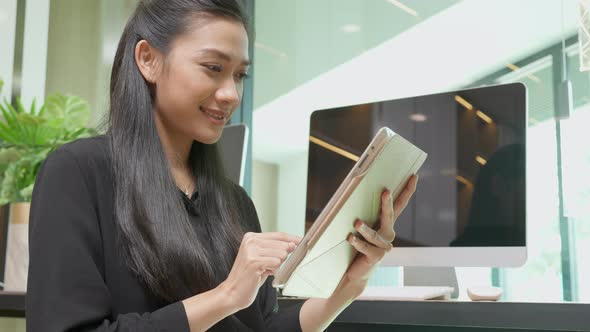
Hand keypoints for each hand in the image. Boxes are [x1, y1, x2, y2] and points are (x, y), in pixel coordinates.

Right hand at [219, 232, 300, 310]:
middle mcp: (250, 240)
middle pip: (282, 244)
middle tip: (270, 266)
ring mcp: (251, 250)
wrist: (232, 293)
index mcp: (251, 237)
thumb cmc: (250, 277)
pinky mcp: (253, 261)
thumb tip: (293, 244)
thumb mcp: (263, 259)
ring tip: (265, 270)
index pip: (279, 235)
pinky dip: (274, 271)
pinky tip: (264, 274)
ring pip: (281, 254)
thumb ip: (276, 250)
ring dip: (277, 265)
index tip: (303, 242)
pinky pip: (276, 263)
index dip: (293, 239)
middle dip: (283, 257)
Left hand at [338, 175, 418, 296]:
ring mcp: (383, 246)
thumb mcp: (362, 228)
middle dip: (387, 203)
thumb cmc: (357, 246)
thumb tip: (357, 197)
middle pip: (390, 216)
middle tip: (385, 191)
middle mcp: (388, 234)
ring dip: (365, 229)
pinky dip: (357, 242)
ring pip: (374, 234)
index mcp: (386, 224)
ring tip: (357, 223)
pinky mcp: (375, 257)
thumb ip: (364, 214)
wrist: (355, 272)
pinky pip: (365, 247)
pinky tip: (350, 237)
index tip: (414, 176)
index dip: (407, 190)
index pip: (399, 204)